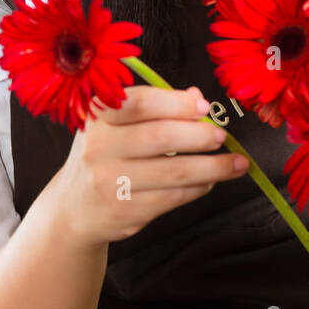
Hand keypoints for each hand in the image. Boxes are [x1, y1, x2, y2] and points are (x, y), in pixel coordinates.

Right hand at [56, 83, 249, 245]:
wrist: (73, 207)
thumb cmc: (104, 155)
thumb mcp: (117, 125)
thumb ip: (155, 108)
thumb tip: (196, 97)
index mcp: (97, 117)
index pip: (140, 102)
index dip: (176, 103)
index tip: (204, 106)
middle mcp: (98, 147)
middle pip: (161, 137)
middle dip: (200, 136)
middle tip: (222, 135)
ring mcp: (109, 182)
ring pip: (174, 172)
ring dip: (212, 167)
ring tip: (235, 163)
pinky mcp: (124, 211)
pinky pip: (173, 197)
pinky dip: (199, 187)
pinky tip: (209, 181)